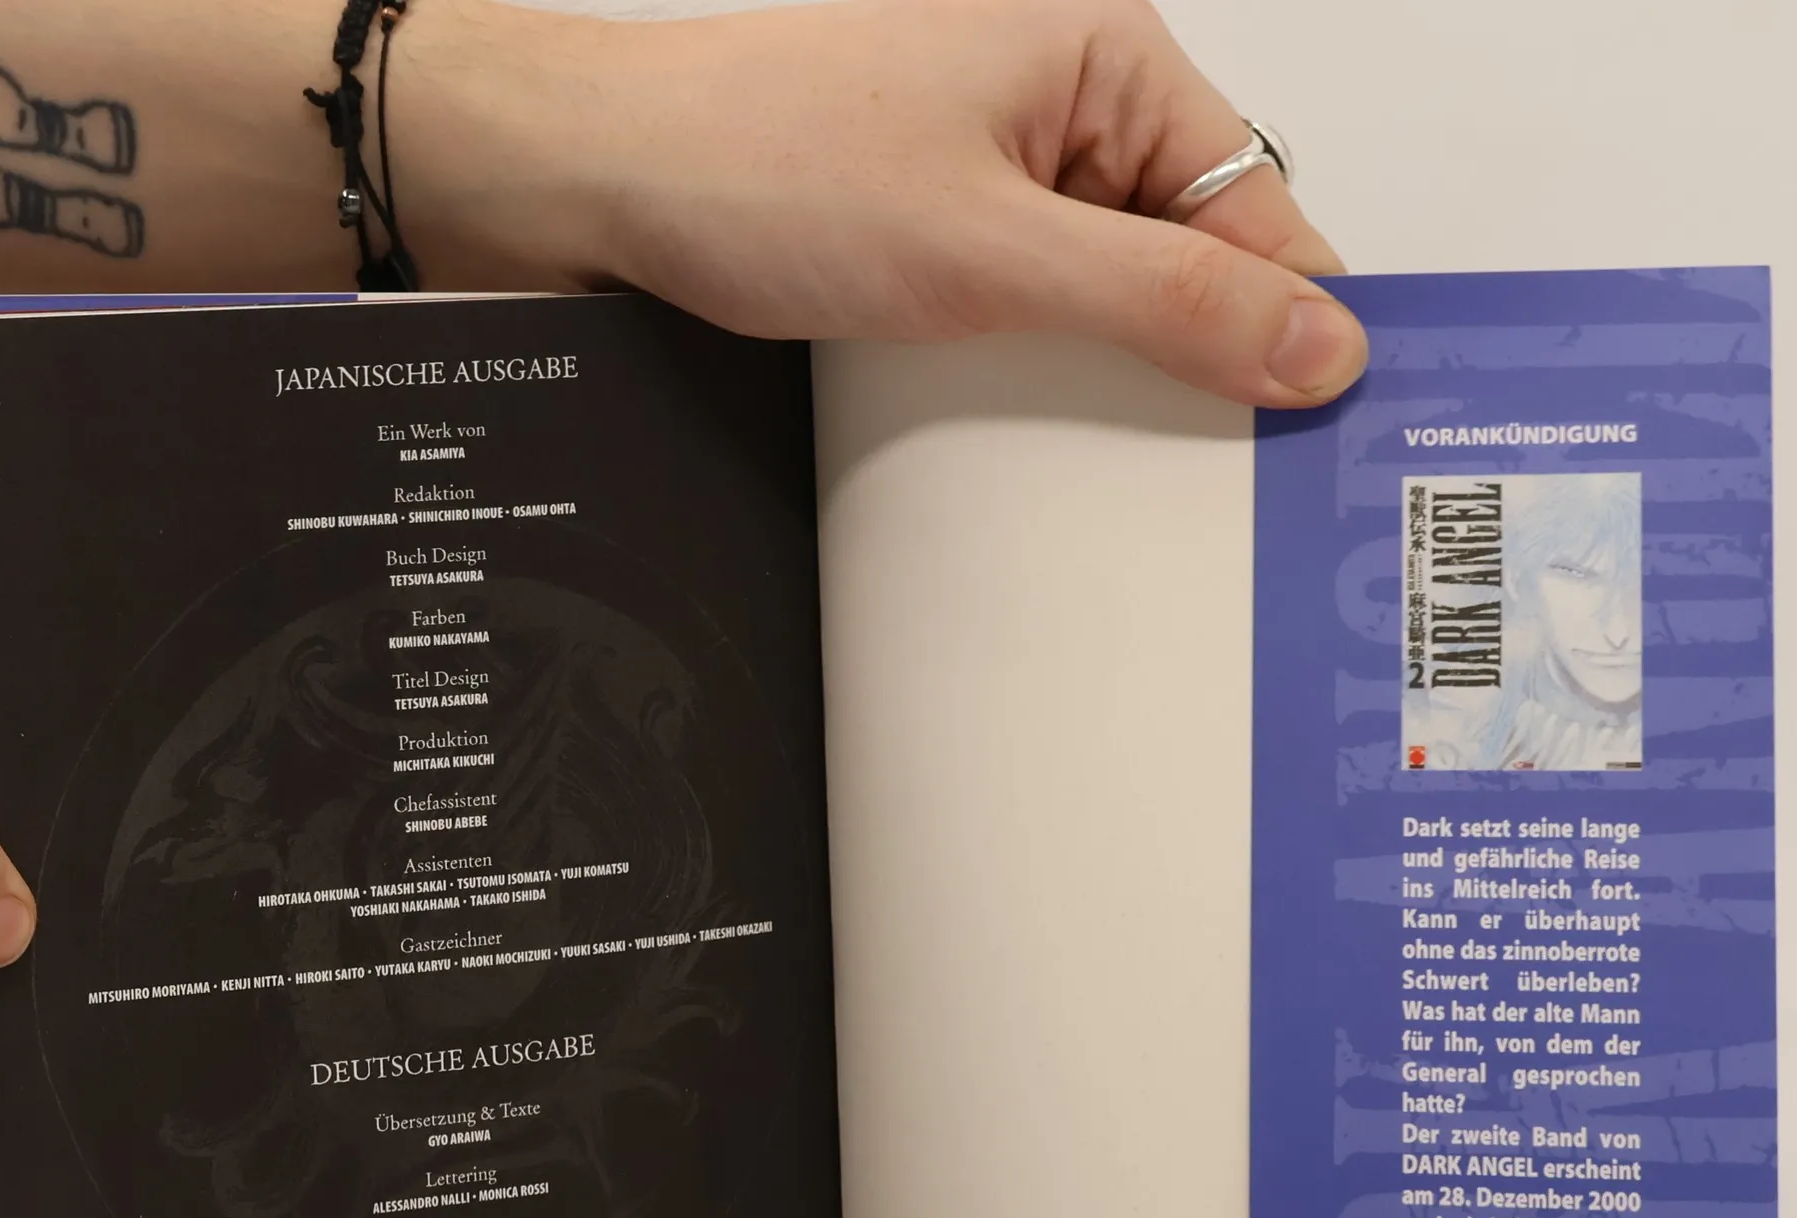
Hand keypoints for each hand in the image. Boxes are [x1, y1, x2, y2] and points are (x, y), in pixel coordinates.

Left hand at [425, 0, 1367, 407]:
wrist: (591, 184)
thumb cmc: (759, 166)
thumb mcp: (990, 251)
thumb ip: (1162, 302)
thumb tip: (1315, 340)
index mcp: (1102, 55)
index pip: (1256, 205)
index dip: (1288, 320)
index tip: (1314, 429)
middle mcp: (1057, 100)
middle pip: (1187, 253)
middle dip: (1191, 358)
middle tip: (1205, 473)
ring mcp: (992, 165)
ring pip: (1104, 292)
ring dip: (1100, 371)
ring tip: (1090, 446)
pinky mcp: (937, 223)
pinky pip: (1028, 306)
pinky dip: (1031, 366)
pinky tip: (1014, 416)